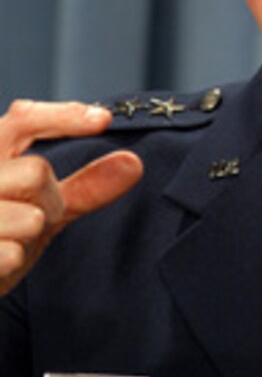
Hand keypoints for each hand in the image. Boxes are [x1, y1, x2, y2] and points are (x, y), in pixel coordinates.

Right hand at [0, 100, 142, 295]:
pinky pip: (10, 254)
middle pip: (36, 171)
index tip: (104, 119)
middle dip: (50, 201)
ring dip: (32, 233)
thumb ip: (87, 184)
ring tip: (12, 238)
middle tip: (36, 218)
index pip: (25, 119)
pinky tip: (0, 257)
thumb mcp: (47, 205)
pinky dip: (13, 259)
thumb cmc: (6, 230)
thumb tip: (134, 163)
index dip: (63, 117)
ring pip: (29, 217)